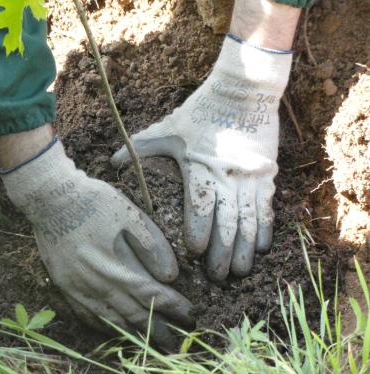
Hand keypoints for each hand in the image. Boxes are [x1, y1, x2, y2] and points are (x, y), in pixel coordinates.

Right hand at [2, 139, 192, 347]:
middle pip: (136, 316)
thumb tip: (170, 276)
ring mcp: (80, 289)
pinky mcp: (65, 286)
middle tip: (175, 343)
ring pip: (112, 321)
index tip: (191, 316)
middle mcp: (101, 286)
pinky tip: (112, 329)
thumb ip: (152, 247)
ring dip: (134, 334)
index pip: (155, 297)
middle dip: (159, 330)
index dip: (175, 308)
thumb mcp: (130, 215)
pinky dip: (103, 327)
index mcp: (120, 268)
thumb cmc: (94, 203)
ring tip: (149, 344)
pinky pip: (86, 316)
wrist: (51, 199)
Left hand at [112, 36, 291, 280]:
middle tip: (217, 277)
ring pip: (250, 219)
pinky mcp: (267, 174)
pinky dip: (265, 229)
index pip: (200, 204)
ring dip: (245, 248)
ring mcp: (251, 176)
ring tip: (239, 272)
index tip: (195, 253)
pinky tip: (262, 248)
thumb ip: (143, 146)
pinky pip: (267, 207)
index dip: (199, 229)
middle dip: (222, 251)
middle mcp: (228, 174)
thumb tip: (112, 162)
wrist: (243, 91)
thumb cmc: (200, 112)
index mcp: (200, 165)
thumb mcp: (168, 127)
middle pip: (227, 220)